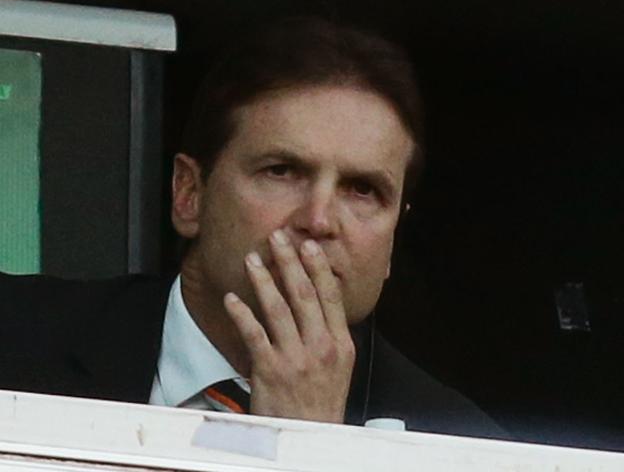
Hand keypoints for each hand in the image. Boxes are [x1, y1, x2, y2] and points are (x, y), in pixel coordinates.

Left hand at [223, 229, 355, 422]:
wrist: (312, 437)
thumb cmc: (323, 400)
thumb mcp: (341, 365)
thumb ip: (331, 333)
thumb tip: (321, 300)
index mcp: (340, 343)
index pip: (330, 297)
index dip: (317, 268)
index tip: (307, 245)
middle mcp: (320, 347)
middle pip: (303, 295)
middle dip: (289, 262)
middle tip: (278, 238)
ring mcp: (295, 358)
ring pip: (277, 309)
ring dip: (263, 280)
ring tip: (252, 259)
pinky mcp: (270, 371)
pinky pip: (254, 335)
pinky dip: (242, 314)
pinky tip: (232, 298)